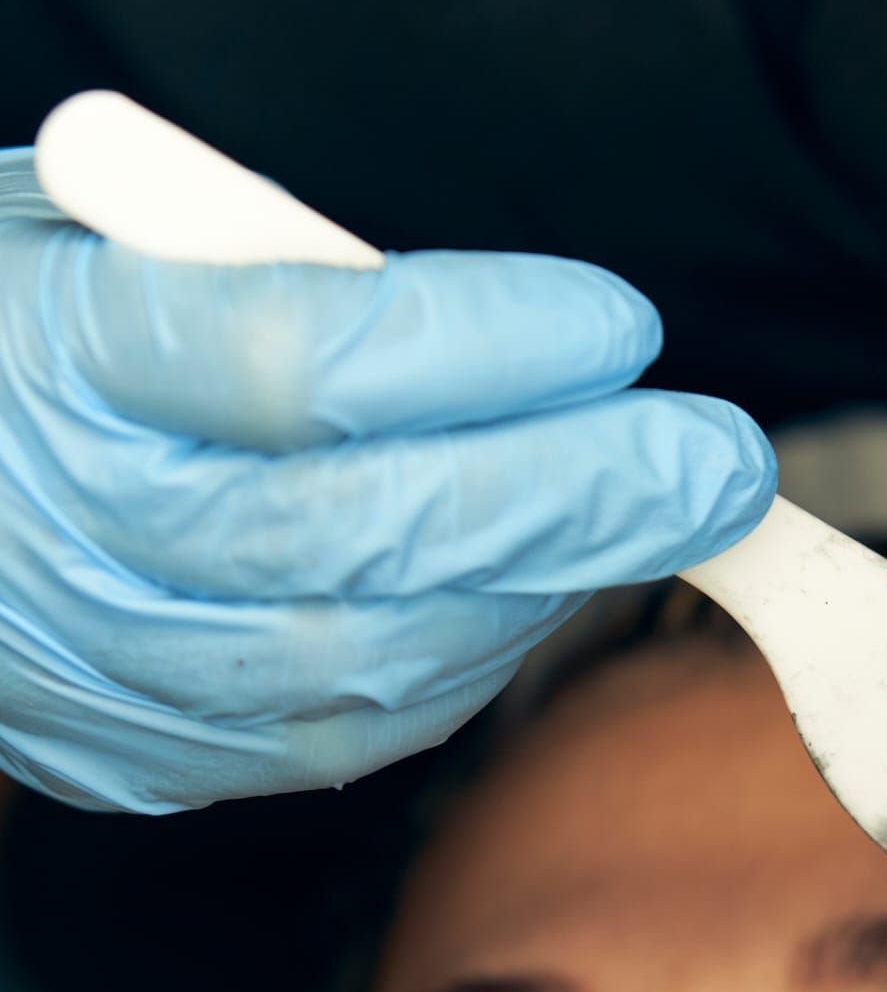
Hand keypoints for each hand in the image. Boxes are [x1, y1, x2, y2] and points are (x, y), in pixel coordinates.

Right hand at [0, 151, 773, 809]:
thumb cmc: (40, 336)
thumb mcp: (118, 235)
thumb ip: (291, 277)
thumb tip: (534, 348)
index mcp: (63, 364)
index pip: (302, 366)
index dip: (482, 353)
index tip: (616, 331)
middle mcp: (84, 540)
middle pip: (366, 539)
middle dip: (574, 502)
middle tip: (715, 464)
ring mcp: (114, 671)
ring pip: (376, 663)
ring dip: (540, 592)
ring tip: (640, 516)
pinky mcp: (151, 756)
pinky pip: (347, 736)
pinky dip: (467, 665)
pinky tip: (533, 595)